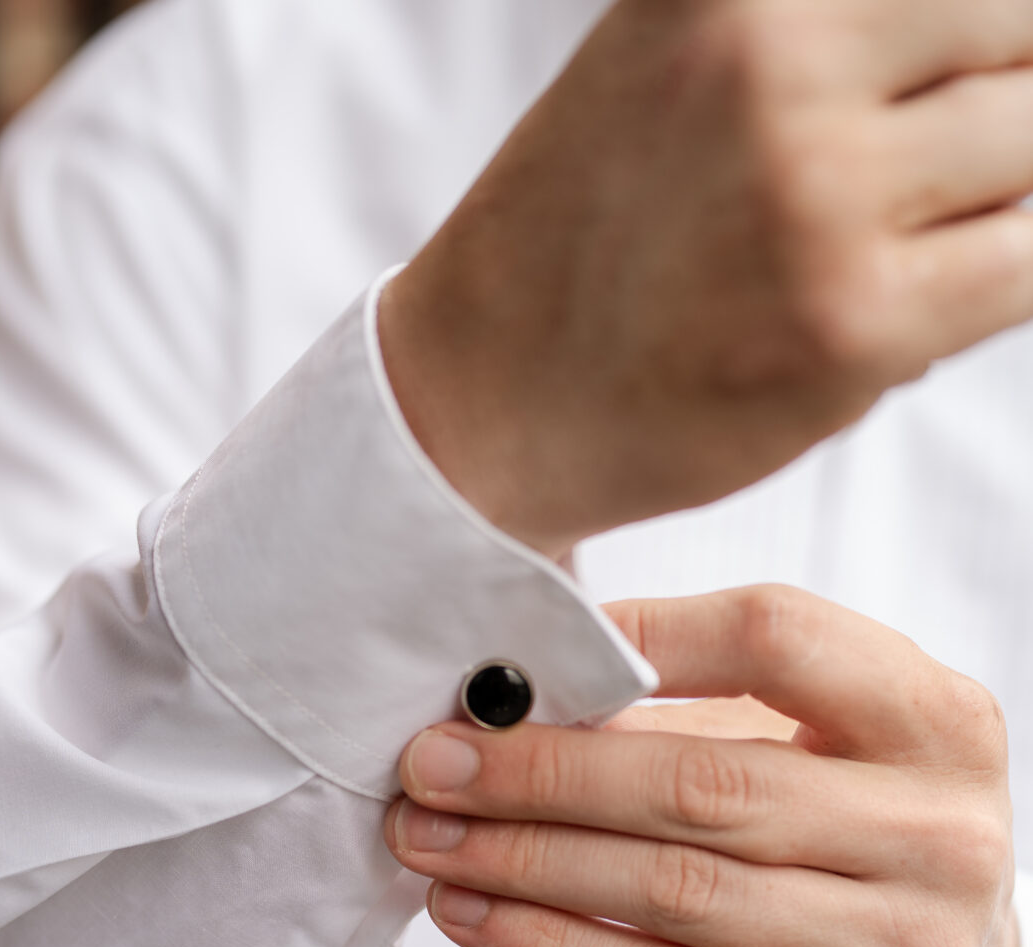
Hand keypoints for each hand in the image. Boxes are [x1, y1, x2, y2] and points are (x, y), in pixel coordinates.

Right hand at [380, 0, 1032, 556]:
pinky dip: (995, 280)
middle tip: (911, 177)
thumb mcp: (688, 49)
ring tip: (888, 242)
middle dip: (992, 102)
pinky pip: (1022, 267)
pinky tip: (909, 302)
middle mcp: (778, 59)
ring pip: (1029, 147)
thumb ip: (829, 23)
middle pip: (1016, 34)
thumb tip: (998, 40)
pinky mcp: (850, 326)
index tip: (938, 101)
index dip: (981, 37)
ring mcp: (816, 194)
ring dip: (988, 200)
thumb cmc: (598, 230)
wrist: (488, 390)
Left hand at [385, 587, 1018, 946]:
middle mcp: (942, 834)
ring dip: (524, 865)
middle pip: (704, 784)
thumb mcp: (828, 753)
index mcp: (940, 723)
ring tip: (428, 842)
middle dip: (541, 774)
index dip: (640, 634)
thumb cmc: (856, 847)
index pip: (778, 639)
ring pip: (673, 895)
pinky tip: (477, 920)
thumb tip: (514, 697)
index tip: (519, 660)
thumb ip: (706, 711)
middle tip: (429, 766)